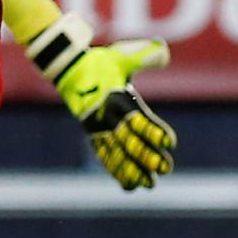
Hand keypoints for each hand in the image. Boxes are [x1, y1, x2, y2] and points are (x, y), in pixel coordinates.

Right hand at [28, 13, 177, 189]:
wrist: (67, 69)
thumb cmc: (99, 61)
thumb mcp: (122, 54)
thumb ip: (145, 55)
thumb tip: (165, 51)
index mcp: (116, 98)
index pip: (138, 118)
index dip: (154, 131)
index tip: (170, 143)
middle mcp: (107, 117)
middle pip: (128, 141)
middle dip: (147, 156)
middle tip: (166, 168)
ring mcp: (98, 128)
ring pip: (116, 154)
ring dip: (133, 170)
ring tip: (150, 184)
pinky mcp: (93, 135)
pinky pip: (105, 157)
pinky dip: (117, 172)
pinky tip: (130, 185)